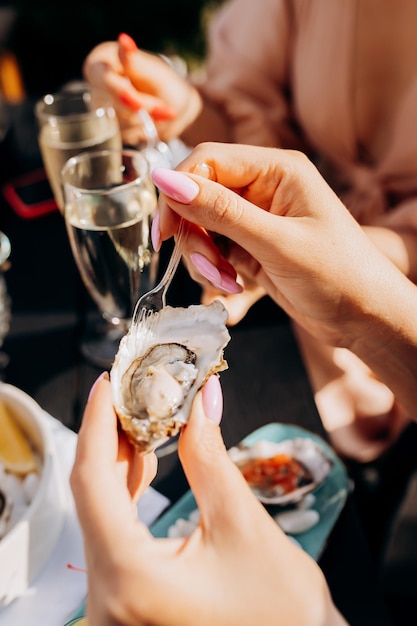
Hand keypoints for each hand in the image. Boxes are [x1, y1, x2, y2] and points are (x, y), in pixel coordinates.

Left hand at [71, 373, 344, 625]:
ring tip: (142, 419)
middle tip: (130, 391)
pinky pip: (110, 535)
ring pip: (98, 515)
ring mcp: (112, 608)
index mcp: (132, 580)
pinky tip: (142, 462)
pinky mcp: (125, 604)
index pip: (92, 482)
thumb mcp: (242, 522)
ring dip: (117, 464)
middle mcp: (108, 602)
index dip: (96, 424)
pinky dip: (124, 495)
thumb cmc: (282, 609)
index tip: (105, 383)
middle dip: (110, 438)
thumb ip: (209, 454)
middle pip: (90, 497)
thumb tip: (200, 396)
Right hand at [82, 34, 201, 144]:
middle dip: (143, 108)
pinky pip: (124, 136)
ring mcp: (101, 109)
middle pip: (113, 104)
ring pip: (120, 123)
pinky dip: (143, 131)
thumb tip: (124, 40)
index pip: (103, 80)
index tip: (140, 102)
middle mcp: (96, 85)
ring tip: (160, 111)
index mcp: (100, 61)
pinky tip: (151, 122)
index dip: (122, 93)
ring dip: (146, 121)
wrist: (177, 108)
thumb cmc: (165, 82)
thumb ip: (135, 62)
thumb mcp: (153, 70)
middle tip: (165, 108)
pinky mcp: (110, 129)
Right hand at [150, 143, 416, 417]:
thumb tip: (166, 179)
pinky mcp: (250, 245)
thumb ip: (220, 211)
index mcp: (276, 169)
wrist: (363, 317)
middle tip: (208, 269)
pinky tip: (234, 285)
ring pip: (201, 225)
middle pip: (198, 195)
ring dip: (203, 257)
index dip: (178, 191)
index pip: (207, 160)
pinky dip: (213, 268)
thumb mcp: (276, 242)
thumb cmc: (338, 275)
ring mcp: (255, 217)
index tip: (165, 231)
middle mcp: (263, 187)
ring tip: (227, 283)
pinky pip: (212, 248)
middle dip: (194, 234)